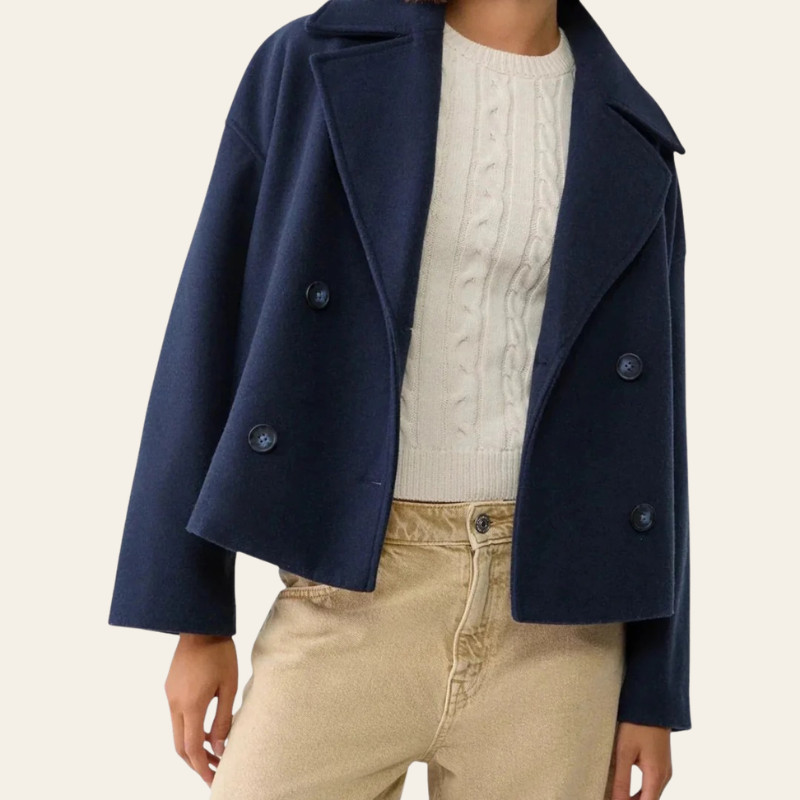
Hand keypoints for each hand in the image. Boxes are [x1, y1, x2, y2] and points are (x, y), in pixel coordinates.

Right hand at [165, 634, 237, 786]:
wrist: (200, 624)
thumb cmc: (220, 652)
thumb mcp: (229, 686)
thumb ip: (223, 719)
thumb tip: (220, 747)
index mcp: (191, 705)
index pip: (192, 748)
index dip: (203, 767)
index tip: (214, 779)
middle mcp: (175, 704)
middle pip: (180, 746)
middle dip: (196, 762)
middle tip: (214, 771)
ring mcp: (170, 695)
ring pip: (176, 732)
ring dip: (192, 746)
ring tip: (214, 751)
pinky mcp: (170, 687)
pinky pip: (177, 716)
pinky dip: (189, 729)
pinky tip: (205, 728)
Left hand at [611, 722, 672, 799]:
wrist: (652, 704)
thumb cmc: (637, 725)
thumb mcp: (625, 751)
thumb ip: (622, 779)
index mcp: (656, 775)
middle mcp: (664, 776)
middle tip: (612, 798)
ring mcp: (665, 770)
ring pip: (651, 794)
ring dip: (635, 799)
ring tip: (616, 796)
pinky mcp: (661, 763)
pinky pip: (652, 784)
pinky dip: (640, 791)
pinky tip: (626, 789)